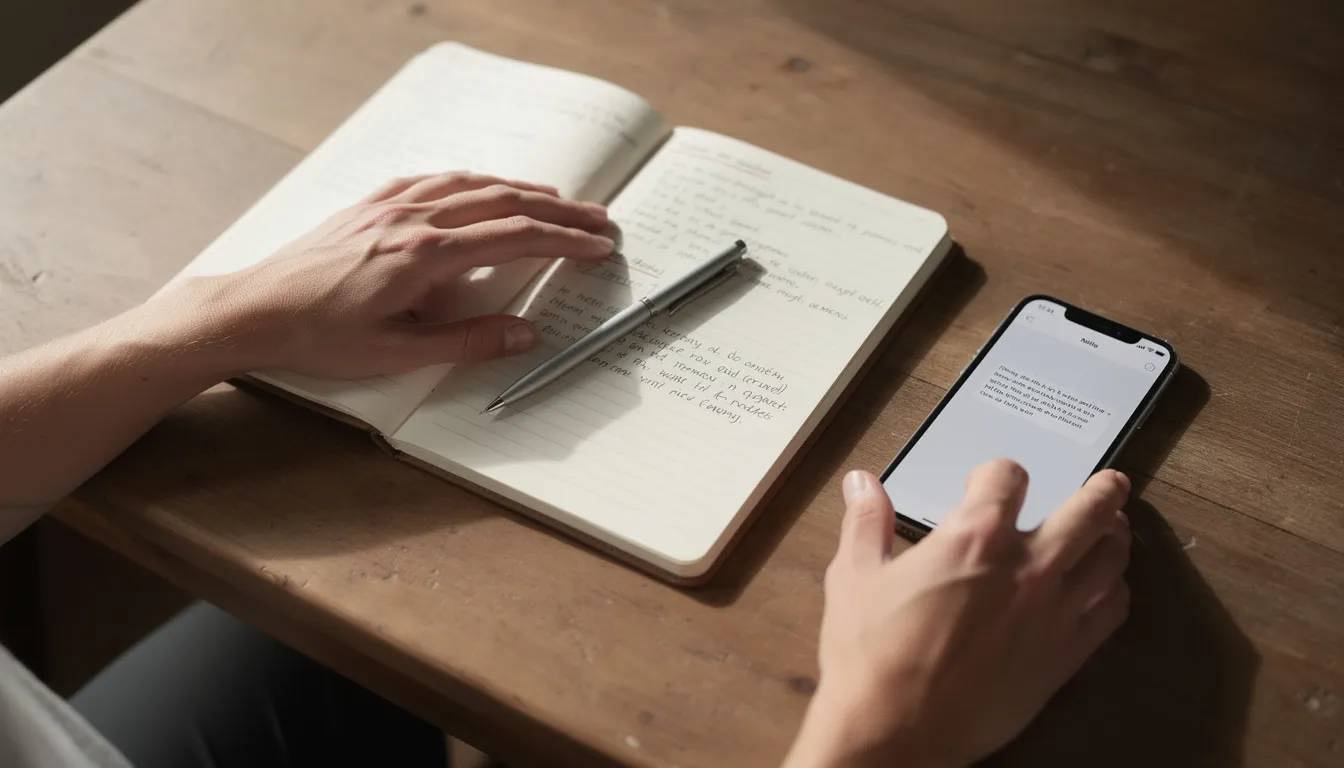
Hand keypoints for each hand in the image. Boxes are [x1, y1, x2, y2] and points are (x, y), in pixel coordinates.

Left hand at [153, 172, 613, 377]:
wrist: (255, 309)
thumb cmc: (319, 336)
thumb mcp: (398, 354)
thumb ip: (468, 343)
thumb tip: (526, 334)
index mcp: (424, 256)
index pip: (513, 239)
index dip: (563, 242)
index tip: (598, 246)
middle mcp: (412, 219)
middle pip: (504, 203)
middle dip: (559, 212)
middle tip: (598, 220)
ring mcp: (390, 205)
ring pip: (472, 184)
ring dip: (521, 190)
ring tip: (557, 200)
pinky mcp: (371, 204)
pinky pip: (434, 180)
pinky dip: (472, 180)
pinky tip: (484, 185)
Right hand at [785, 460, 1131, 767]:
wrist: (894, 730)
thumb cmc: (871, 656)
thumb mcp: (855, 576)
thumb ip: (866, 522)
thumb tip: (861, 484)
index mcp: (974, 537)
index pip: (1008, 477)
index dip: (998, 472)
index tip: (990, 480)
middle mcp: (1025, 567)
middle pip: (1088, 511)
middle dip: (1102, 491)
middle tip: (1111, 483)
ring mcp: (1052, 612)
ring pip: (1111, 558)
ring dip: (1115, 536)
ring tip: (1114, 529)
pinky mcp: (1063, 656)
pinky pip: (1112, 612)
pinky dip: (1115, 591)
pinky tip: (1106, 588)